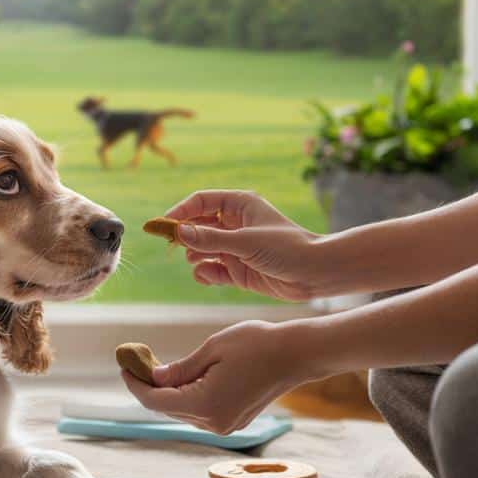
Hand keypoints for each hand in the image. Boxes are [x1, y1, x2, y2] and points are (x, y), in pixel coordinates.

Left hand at [121, 321, 324, 434]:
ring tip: (157, 366)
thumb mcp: (211, 349)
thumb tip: (152, 379)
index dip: (135, 385)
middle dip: (149, 387)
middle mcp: (213, 423)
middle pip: (167, 408)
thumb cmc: (255, 344)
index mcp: (204, 405)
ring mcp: (225, 425)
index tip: (124, 366)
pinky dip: (186, 396)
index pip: (155, 401)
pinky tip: (182, 377)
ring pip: (182, 411)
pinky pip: (200, 411)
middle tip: (136, 362)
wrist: (296, 355)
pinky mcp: (233, 421)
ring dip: (167, 392)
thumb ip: (179, 369)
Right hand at [166, 190, 324, 300]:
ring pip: (202, 248)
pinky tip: (207, 276)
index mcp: (239, 205)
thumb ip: (210, 239)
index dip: (180, 211)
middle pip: (197, 224)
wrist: (315, 275)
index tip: (162, 225)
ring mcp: (235, 247)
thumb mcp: (245, 242)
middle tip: (172, 246)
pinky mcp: (238, 269)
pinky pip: (211, 269)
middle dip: (184, 235)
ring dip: (194, 255)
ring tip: (196, 260)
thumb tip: (179, 233)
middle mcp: (235, 224)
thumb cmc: (287, 248)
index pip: (201, 201)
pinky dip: (205, 273)